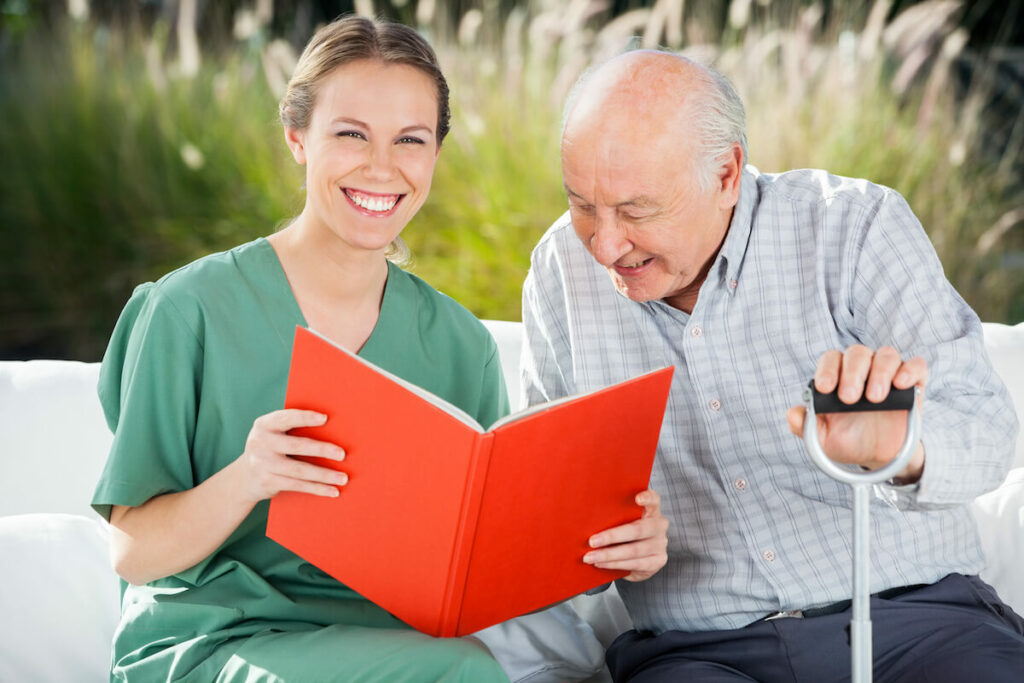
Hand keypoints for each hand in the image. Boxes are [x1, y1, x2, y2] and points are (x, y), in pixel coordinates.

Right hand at [235, 409, 347, 503]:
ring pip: (299, 470)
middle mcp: (261, 442)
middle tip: (342, 454)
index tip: (325, 418)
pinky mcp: (268, 482)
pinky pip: (297, 485)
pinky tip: (332, 490)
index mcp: (264, 424)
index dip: (305, 417)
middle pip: (297, 446)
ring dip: (324, 475)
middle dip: (322, 450)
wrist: (244, 477)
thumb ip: (291, 427)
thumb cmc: (270, 448)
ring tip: (343, 478)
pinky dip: (317, 488)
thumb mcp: (273, 433)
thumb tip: (333, 428)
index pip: (286, 418)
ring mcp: (262, 464)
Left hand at [583, 489, 668, 581]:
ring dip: (608, 555)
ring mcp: (661, 544)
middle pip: (637, 530)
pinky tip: (600, 563)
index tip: (637, 498)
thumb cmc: (626, 532)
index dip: (647, 498)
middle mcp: (659, 525)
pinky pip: (634, 564)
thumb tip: (586, 515)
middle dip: (612, 536)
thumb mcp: (624, 520)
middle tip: (591, 541)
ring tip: (590, 557)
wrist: (639, 557)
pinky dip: (614, 564)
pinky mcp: (658, 561)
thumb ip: (615, 515)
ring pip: (633, 550)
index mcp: (652, 510)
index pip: (654, 499)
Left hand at [786, 345, 926, 481]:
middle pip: (857, 353)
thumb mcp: (822, 439)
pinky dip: (910, 370)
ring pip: (886, 355)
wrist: (879, 456)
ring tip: (875, 399)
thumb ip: (805, 425)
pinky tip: (901, 384)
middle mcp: (862, 369)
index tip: (825, 388)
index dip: (826, 370)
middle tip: (850, 398)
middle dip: (852, 373)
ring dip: (880, 373)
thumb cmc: (847, 440)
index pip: (830, 360)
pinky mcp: (914, 382)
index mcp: (837, 376)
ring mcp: (889, 373)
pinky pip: (916, 365)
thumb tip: (792, 413)